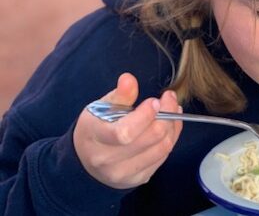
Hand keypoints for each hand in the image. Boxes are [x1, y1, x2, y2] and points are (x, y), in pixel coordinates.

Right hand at [73, 73, 182, 188]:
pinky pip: (163, 157)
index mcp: (95, 138)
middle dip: (167, 114)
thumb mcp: (100, 107)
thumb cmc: (96, 127)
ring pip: (162, 148)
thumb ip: (119, 94)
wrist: (85, 160)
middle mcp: (108, 161)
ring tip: (173, 108)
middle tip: (170, 97)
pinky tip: (170, 124)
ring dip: (173, 125)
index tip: (155, 100)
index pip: (125, 132)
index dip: (146, 115)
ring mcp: (124, 174)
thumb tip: (129, 79)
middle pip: (150, 139)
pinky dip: (171, 138)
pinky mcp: (137, 179)